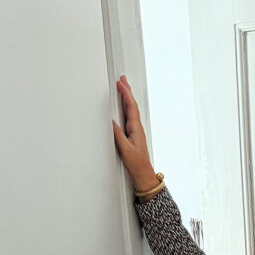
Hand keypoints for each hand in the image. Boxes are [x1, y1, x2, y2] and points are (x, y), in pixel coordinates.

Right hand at [112, 75, 158, 191]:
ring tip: (123, 88)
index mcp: (136, 129)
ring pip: (130, 110)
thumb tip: (110, 121)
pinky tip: (123, 107)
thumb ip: (118, 135)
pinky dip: (125, 108)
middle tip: (123, 79)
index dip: (126, 94)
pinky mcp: (132, 136)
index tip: (121, 83)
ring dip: (126, 98)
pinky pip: (128, 117)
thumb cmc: (137, 164)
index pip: (131, 107)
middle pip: (132, 105)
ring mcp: (135, 131)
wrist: (143, 175)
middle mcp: (137, 128)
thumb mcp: (125, 149)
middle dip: (127, 91)